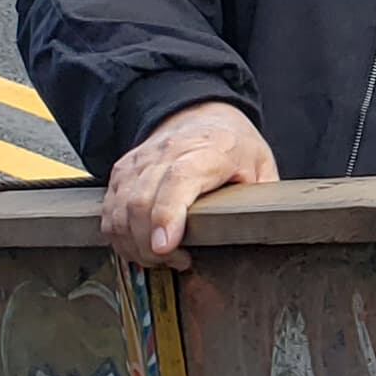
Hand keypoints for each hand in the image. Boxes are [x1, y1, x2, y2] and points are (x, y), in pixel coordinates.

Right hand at [103, 101, 278, 265]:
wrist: (201, 114)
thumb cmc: (233, 145)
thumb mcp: (261, 166)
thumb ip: (261, 199)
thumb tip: (266, 233)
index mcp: (208, 150)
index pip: (178, 181)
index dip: (167, 216)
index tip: (165, 247)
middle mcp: (166, 153)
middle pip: (141, 201)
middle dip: (149, 245)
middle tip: (177, 262)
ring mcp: (139, 162)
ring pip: (119, 210)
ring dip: (133, 245)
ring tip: (162, 257)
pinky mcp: (122, 173)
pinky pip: (109, 211)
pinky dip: (119, 236)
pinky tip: (141, 247)